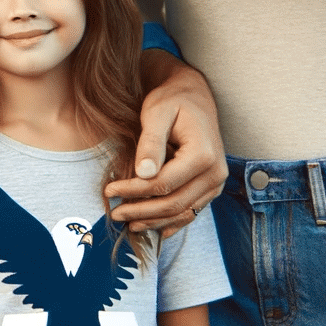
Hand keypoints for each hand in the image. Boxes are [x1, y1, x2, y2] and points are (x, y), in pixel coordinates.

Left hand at [105, 55, 226, 234]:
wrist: (194, 98)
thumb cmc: (173, 101)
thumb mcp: (157, 113)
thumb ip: (151, 143)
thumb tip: (143, 174)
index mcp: (203, 154)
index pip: (163, 184)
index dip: (134, 191)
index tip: (109, 191)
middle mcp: (215, 173)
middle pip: (174, 203)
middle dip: (141, 211)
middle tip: (115, 213)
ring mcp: (215, 183)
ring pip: (182, 213)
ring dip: (154, 221)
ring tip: (128, 222)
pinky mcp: (210, 188)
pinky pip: (191, 212)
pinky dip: (171, 222)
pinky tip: (152, 227)